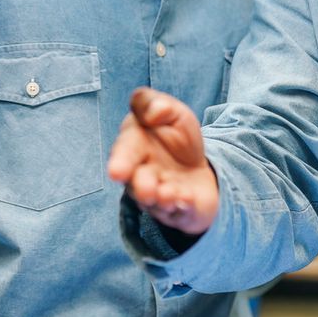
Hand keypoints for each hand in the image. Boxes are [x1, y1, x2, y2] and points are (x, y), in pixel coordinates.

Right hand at [106, 87, 216, 234]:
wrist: (200, 167)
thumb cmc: (178, 138)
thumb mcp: (172, 112)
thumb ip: (156, 104)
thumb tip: (155, 112)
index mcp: (135, 148)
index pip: (124, 152)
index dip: (120, 161)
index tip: (117, 171)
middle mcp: (143, 175)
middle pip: (136, 184)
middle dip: (141, 187)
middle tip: (147, 190)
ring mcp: (161, 196)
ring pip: (156, 202)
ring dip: (162, 198)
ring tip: (169, 194)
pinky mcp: (181, 210)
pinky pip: (180, 212)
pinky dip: (183, 207)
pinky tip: (187, 199)